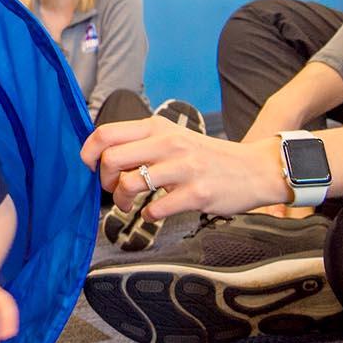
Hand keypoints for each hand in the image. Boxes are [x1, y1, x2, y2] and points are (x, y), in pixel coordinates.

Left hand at [81, 115, 284, 217]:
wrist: (254, 169)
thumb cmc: (208, 156)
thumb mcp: (174, 137)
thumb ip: (143, 142)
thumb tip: (104, 156)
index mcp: (158, 127)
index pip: (106, 133)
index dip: (88, 153)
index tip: (89, 168)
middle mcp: (169, 143)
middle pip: (111, 159)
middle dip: (104, 181)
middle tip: (114, 190)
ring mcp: (183, 168)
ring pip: (129, 184)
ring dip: (122, 201)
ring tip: (131, 205)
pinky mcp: (197, 193)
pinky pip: (156, 209)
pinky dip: (148, 215)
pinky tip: (155, 213)